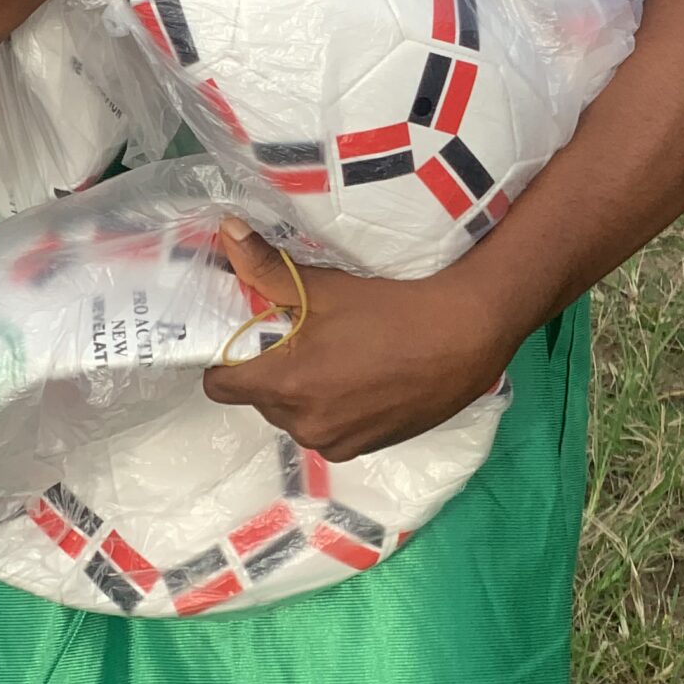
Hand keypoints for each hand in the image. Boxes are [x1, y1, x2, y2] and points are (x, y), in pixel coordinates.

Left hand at [200, 221, 511, 460]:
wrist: (462, 339)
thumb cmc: (389, 309)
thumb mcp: (324, 286)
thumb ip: (266, 267)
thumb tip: (226, 233)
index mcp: (286, 385)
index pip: (221, 386)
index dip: (223, 359)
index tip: (240, 334)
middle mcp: (304, 425)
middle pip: (259, 398)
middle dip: (267, 368)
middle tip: (294, 333)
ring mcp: (335, 443)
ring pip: (293, 415)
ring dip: (298, 390)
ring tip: (331, 352)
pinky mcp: (363, 449)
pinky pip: (326, 429)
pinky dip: (329, 407)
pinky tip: (357, 376)